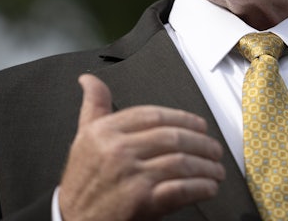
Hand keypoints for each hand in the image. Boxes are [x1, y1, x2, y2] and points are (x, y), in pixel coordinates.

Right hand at [59, 74, 224, 220]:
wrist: (71, 220)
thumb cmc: (82, 182)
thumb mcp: (83, 139)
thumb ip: (94, 107)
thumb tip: (90, 80)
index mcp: (105, 131)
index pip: (153, 115)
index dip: (183, 118)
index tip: (199, 125)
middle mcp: (117, 150)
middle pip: (172, 137)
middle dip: (201, 142)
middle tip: (214, 148)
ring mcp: (130, 175)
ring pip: (181, 161)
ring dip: (206, 166)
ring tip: (216, 169)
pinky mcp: (141, 201)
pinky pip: (180, 188)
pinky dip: (200, 187)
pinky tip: (208, 187)